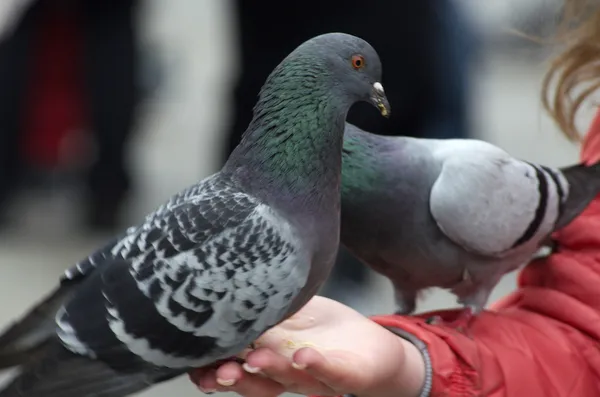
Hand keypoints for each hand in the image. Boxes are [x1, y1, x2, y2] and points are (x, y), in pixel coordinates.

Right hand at [189, 296, 424, 396]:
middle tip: (219, 372)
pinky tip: (303, 355)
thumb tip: (233, 278)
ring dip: (271, 370)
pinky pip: (332, 373)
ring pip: (290, 379)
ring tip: (257, 359)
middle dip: (236, 379)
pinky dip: (317, 366)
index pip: (236, 368)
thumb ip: (264, 304)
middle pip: (257, 382)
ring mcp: (317, 376)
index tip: (193, 366)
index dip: (213, 371)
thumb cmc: (323, 330)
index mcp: (270, 358)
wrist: (371, 347)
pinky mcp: (347, 374)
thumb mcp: (289, 313)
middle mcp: (288, 374)